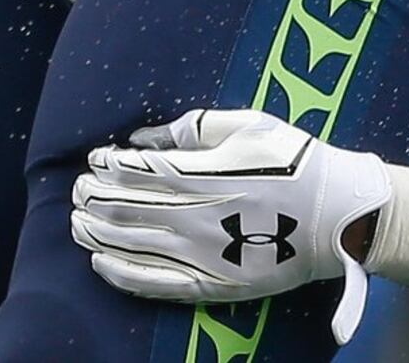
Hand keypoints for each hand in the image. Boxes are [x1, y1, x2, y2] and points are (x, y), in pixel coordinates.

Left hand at [71, 108, 389, 342]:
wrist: (333, 214)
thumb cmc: (293, 158)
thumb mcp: (248, 124)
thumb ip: (193, 128)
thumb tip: (142, 137)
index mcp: (204, 172)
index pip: (138, 170)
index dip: (109, 165)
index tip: (94, 158)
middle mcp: (194, 216)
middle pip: (127, 207)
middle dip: (95, 197)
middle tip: (76, 189)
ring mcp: (200, 254)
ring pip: (132, 244)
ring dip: (97, 231)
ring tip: (76, 221)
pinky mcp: (209, 284)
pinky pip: (153, 283)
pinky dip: (120, 273)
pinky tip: (99, 263)